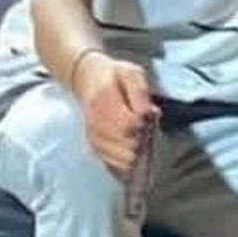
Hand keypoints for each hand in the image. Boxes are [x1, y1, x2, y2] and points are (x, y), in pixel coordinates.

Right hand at [71, 53, 160, 177]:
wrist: (88, 80)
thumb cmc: (114, 76)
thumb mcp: (132, 73)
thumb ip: (141, 92)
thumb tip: (149, 114)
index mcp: (104, 98)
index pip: (129, 123)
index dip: (143, 123)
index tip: (146, 115)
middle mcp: (95, 120)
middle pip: (128, 143)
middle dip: (142, 138)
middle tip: (144, 126)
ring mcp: (93, 136)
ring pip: (124, 157)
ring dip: (137, 150)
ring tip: (137, 136)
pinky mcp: (94, 147)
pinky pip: (116, 163)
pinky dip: (127, 159)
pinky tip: (129, 147)